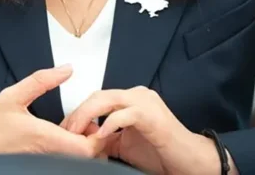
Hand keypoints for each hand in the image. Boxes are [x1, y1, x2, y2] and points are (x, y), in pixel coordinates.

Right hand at [0, 65, 103, 173]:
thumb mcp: (13, 96)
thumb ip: (41, 80)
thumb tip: (67, 69)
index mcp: (47, 139)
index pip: (89, 147)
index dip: (98, 134)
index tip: (92, 120)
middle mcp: (50, 156)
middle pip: (90, 157)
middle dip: (94, 140)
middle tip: (86, 123)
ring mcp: (47, 164)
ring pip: (79, 161)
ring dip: (82, 146)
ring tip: (73, 130)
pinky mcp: (42, 167)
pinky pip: (66, 162)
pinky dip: (70, 152)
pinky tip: (61, 139)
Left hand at [60, 87, 222, 174]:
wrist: (189, 160)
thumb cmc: (160, 152)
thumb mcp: (124, 145)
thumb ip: (105, 137)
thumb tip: (82, 140)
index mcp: (130, 99)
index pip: (97, 99)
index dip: (79, 113)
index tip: (65, 129)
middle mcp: (137, 95)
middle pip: (99, 96)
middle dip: (78, 113)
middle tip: (65, 131)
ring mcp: (145, 102)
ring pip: (107, 100)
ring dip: (87, 116)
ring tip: (74, 132)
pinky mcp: (152, 115)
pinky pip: (124, 115)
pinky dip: (109, 124)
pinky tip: (99, 135)